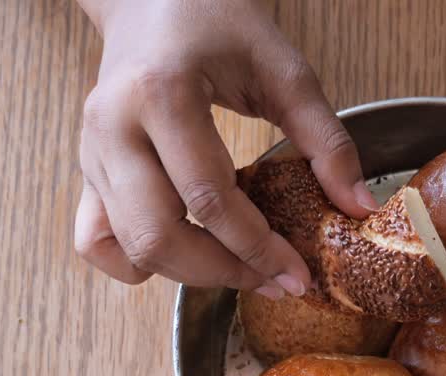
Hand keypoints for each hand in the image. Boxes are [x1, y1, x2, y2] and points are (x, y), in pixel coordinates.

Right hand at [73, 0, 375, 295]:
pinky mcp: (86, 169)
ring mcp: (91, 151)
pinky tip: (184, 257)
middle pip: (157, 236)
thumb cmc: (217, 24)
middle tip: (275, 281)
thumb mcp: (285, 72)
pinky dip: (136, 263)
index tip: (299, 275)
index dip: (258, 248)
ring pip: (127, 247)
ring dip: (188, 274)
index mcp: (160, 95)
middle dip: (223, 273)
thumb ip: (327, 140)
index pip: (209, 199)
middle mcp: (112, 127)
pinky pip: (95, 241)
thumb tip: (359, 208)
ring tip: (243, 271)